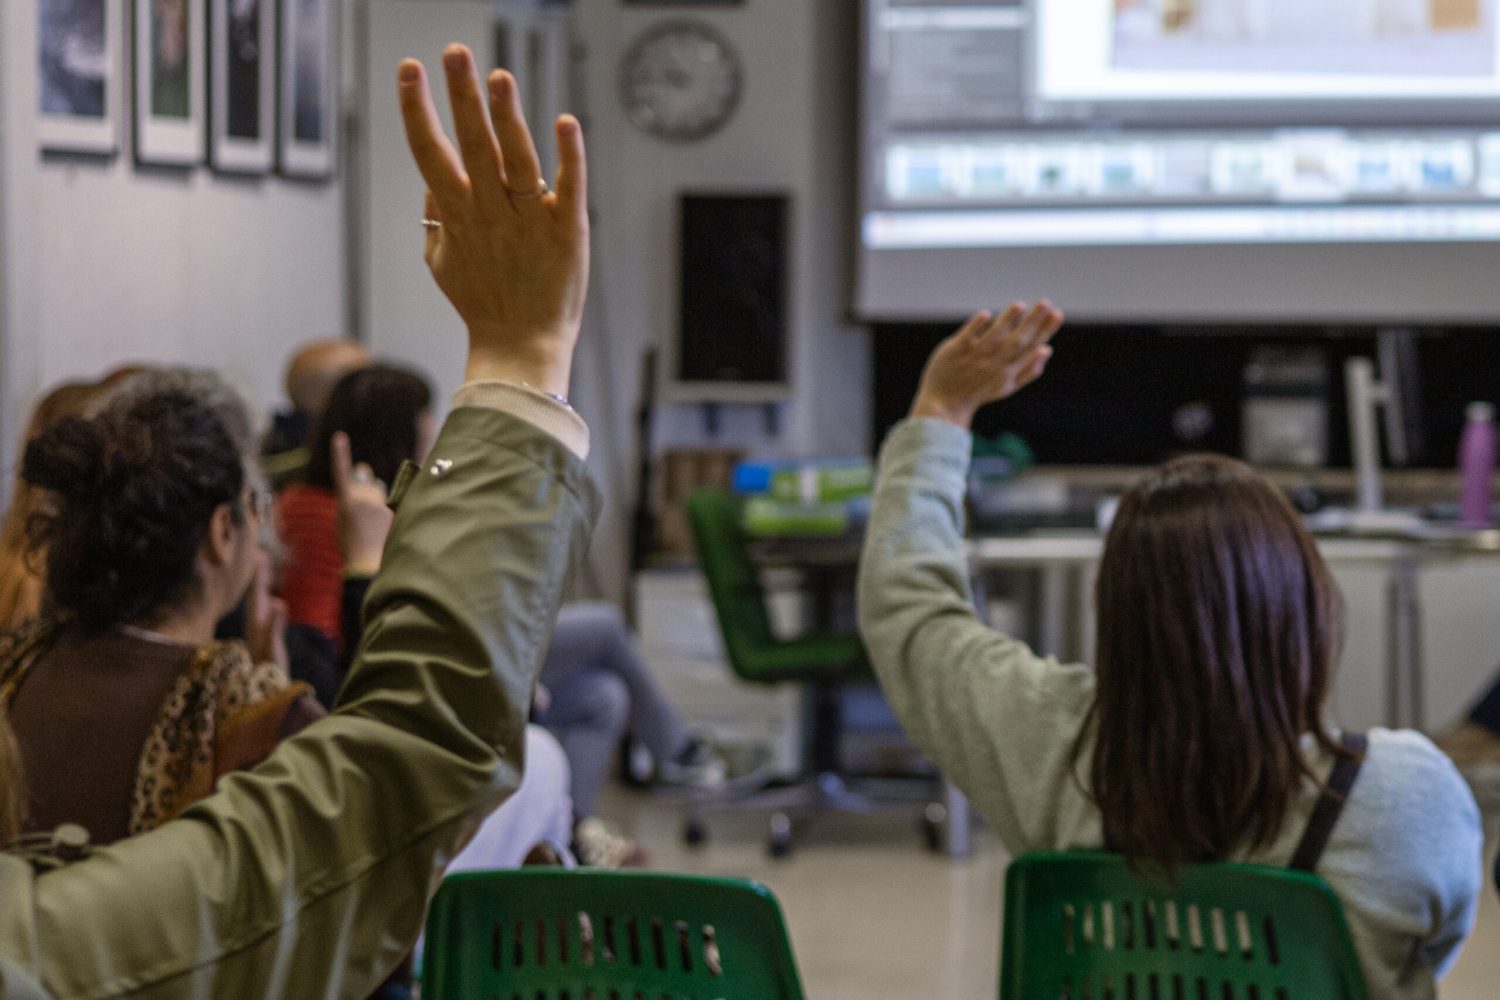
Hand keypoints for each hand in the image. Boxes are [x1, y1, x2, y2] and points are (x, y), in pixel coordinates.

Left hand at [246, 552, 289, 669]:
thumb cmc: (269, 674)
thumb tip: (277, 601)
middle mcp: (256, 627)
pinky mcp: (266, 641)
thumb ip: (274, 626)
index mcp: (256, 625)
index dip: (259, 576)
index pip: (257, 594)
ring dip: (262, 589)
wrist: (264, 697)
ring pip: (260, 606)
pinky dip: (269, 605)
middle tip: (261, 557)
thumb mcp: (273, 649)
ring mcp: (260, 634)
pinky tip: (273, 604)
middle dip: (259, 577)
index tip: (260, 555)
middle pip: (256, 596)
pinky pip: (267, 616)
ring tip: (265, 575)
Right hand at [332, 432, 394, 576]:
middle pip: (366, 476)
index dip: (340, 454)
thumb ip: (353, 498)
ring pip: (379, 487)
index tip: (339, 437)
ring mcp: (381, 503)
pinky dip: (386, 507)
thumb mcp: (343, 519)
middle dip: (364, 479)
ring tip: (373, 517)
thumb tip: (369, 482)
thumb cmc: (351, 543)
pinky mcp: (393, 509)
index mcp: (347, 500)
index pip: (342, 472)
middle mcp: (365, 497)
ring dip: (376, 494)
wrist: (366, 563)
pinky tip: (383, 524)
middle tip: (363, 493)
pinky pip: (389, 500)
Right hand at [397, 46, 588, 396]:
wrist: (521, 348)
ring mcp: (530, 221)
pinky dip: (569, 157)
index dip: (416, 110)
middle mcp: (491, 213)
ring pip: (517, 161)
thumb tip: (430, 177)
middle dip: (460, 97)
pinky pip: (569, 187)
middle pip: (473, 146)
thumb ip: (435, 216)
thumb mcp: (442, 262)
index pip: (430, 153)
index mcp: (458, 215)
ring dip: (508, 118)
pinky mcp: (568, 231)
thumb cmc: (482, 303)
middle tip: (454, 52)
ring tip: (499, 78)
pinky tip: (565, 123)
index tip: (409, 69)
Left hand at [910, 301, 1062, 428]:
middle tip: (1046, 302)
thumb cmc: (979, 392)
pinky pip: (967, 338)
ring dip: (1007, 321)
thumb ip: (1028, 370)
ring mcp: (974, 358)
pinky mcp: (955, 352)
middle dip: (1033, 322)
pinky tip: (987, 314)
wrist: (945, 405)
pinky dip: (976, 327)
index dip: (1045, 331)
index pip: (1031, 348)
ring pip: (993, 338)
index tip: (1057, 313)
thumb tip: (1047, 349)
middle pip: (1017, 341)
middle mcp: (994, 364)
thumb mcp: (1007, 386)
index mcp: (1009, 371)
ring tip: (1020, 305)